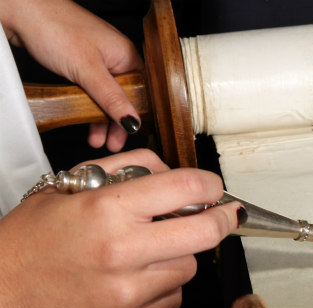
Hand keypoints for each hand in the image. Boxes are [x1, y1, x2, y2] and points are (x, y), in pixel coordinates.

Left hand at [0, 0, 141, 151]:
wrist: (22, 11)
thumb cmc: (56, 28)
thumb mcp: (87, 70)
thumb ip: (111, 98)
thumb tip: (133, 121)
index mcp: (127, 55)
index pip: (142, 92)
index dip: (137, 115)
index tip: (129, 135)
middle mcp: (116, 57)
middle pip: (125, 97)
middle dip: (118, 122)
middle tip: (112, 142)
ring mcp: (98, 60)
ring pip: (107, 96)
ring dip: (102, 119)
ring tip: (97, 138)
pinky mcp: (82, 63)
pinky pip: (93, 90)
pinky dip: (90, 107)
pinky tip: (87, 121)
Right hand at [0, 149, 239, 307]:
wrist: (4, 287)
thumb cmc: (36, 234)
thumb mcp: (74, 183)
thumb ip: (130, 167)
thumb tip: (176, 173)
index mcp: (108, 209)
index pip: (186, 188)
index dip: (210, 184)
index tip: (213, 187)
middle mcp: (122, 250)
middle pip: (206, 233)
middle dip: (224, 219)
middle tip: (224, 214)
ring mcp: (127, 290)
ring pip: (191, 266)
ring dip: (183, 253)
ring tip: (152, 247)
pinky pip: (174, 297)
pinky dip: (167, 284)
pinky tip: (141, 274)